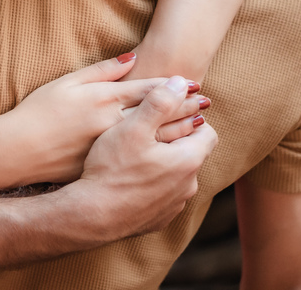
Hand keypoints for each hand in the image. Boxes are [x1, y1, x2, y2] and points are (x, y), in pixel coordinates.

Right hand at [3, 55, 208, 184]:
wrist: (19, 155)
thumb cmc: (38, 115)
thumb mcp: (67, 83)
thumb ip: (102, 70)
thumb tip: (132, 56)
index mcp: (105, 100)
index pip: (149, 91)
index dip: (174, 87)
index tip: (195, 83)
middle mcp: (114, 126)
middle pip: (161, 117)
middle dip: (186, 109)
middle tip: (207, 104)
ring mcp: (113, 153)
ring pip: (159, 145)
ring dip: (182, 135)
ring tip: (199, 128)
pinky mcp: (108, 173)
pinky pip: (146, 170)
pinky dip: (165, 162)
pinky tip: (177, 160)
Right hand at [65, 75, 217, 241]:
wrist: (92, 215)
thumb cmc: (112, 169)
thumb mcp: (133, 127)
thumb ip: (159, 102)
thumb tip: (181, 82)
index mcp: (188, 160)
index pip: (208, 132)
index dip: (190, 119)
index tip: (168, 114)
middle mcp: (188, 186)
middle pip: (191, 154)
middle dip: (175, 140)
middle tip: (147, 131)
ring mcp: (174, 205)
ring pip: (177, 176)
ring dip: (163, 164)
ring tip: (136, 155)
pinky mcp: (158, 219)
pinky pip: (163, 196)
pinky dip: (152, 186)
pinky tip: (130, 179)